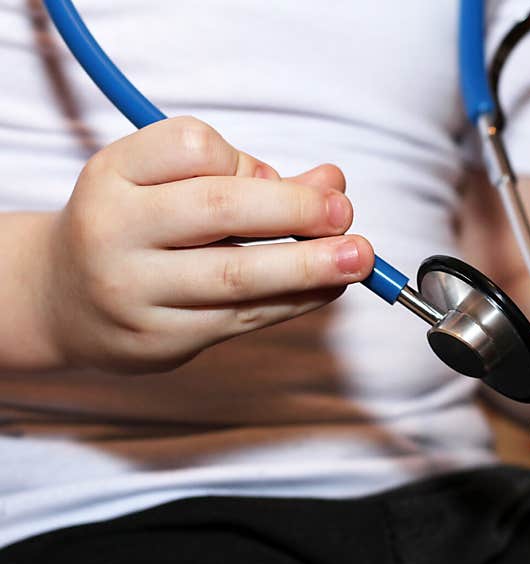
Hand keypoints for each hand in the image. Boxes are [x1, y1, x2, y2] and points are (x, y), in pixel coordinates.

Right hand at [40, 116, 373, 372]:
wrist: (63, 301)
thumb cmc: (134, 228)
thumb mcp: (170, 186)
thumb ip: (249, 178)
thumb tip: (333, 184)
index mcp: (114, 175)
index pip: (191, 147)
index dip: (246, 160)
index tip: (275, 178)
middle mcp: (116, 231)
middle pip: (218, 210)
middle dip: (295, 211)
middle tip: (345, 215)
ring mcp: (135, 291)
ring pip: (237, 277)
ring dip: (309, 267)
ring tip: (357, 260)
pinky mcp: (161, 340)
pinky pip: (242, 318)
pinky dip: (295, 301)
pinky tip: (327, 288)